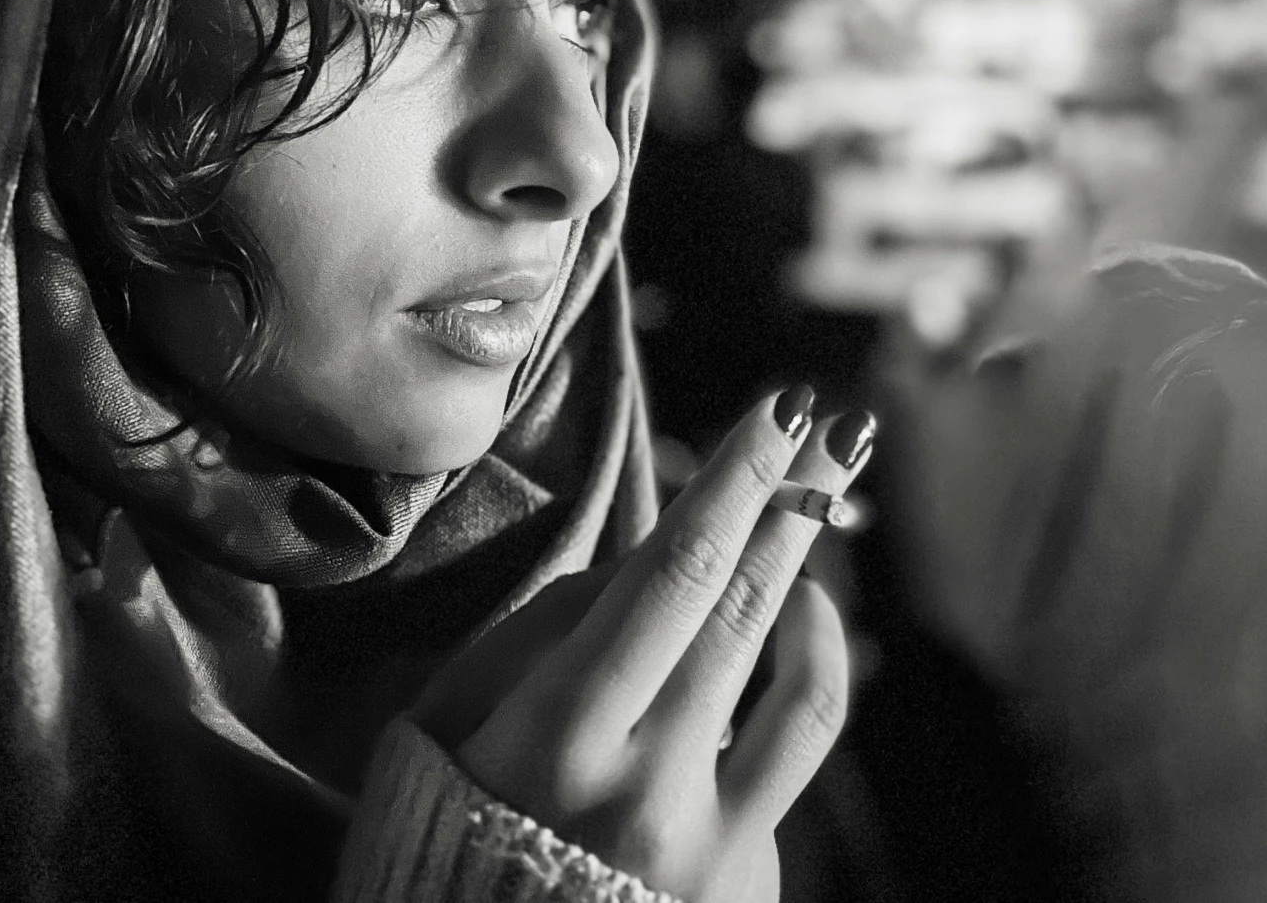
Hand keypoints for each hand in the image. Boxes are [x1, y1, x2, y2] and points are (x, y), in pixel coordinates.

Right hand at [412, 388, 875, 901]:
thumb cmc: (433, 845)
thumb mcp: (441, 729)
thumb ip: (535, 634)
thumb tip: (637, 555)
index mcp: (555, 735)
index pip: (669, 574)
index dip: (732, 483)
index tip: (776, 409)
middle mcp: (646, 780)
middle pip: (742, 605)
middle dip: (793, 498)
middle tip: (833, 418)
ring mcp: (708, 835)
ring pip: (792, 676)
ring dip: (811, 570)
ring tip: (823, 496)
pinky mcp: (743, 873)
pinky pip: (792, 751)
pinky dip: (808, 669)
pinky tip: (803, 616)